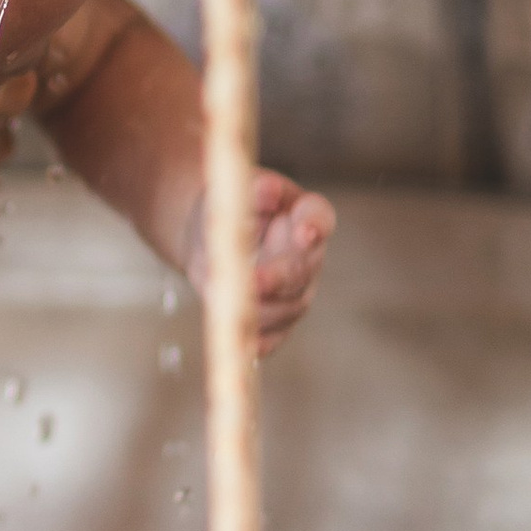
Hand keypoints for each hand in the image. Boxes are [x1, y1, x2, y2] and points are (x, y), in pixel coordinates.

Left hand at [183, 173, 337, 357]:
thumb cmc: (229, 210)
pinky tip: (241, 340)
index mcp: (303, 215)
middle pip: (302, 270)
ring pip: (287, 307)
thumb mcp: (234, 192)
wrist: (212, 242)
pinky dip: (258, 341)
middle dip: (278, 277)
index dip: (315, 226)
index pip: (319, 217)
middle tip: (254, 281)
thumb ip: (252, 192)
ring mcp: (298, 290)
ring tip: (223, 300)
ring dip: (258, 308)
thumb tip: (265, 189)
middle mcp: (309, 256)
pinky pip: (274, 336)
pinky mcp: (281, 320)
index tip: (305, 232)